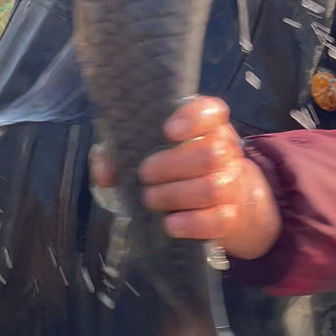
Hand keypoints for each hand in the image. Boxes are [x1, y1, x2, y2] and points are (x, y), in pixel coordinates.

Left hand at [89, 96, 280, 260]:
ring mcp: (231, 182)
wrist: (221, 198)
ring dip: (175, 195)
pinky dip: (191, 223)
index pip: (212, 111)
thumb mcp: (151, 150)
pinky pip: (218, 219)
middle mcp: (225, 149)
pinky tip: (169, 224)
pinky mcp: (230, 215)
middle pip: (211, 153)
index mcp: (209, 124)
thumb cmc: (177, 165)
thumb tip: (104, 168)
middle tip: (144, 174)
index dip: (193, 119)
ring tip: (149, 199)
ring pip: (212, 187)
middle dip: (172, 165)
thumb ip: (122, 152)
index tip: (166, 131)